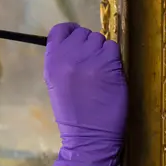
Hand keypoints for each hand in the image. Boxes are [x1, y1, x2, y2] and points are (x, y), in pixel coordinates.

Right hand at [45, 23, 125, 165]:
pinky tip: (109, 73)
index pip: (60, 30)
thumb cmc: (71, 113)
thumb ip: (61, 60)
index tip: (76, 40)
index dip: (70, 32)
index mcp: (52, 60)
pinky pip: (113, 48)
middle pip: (83, 33)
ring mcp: (91, 58)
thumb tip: (75, 44)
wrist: (87, 136)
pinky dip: (113, 58)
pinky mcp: (110, 63)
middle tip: (90, 63)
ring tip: (100, 71)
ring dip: (101, 51)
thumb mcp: (55, 82)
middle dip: (87, 45)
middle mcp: (69, 55)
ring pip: (99, 39)